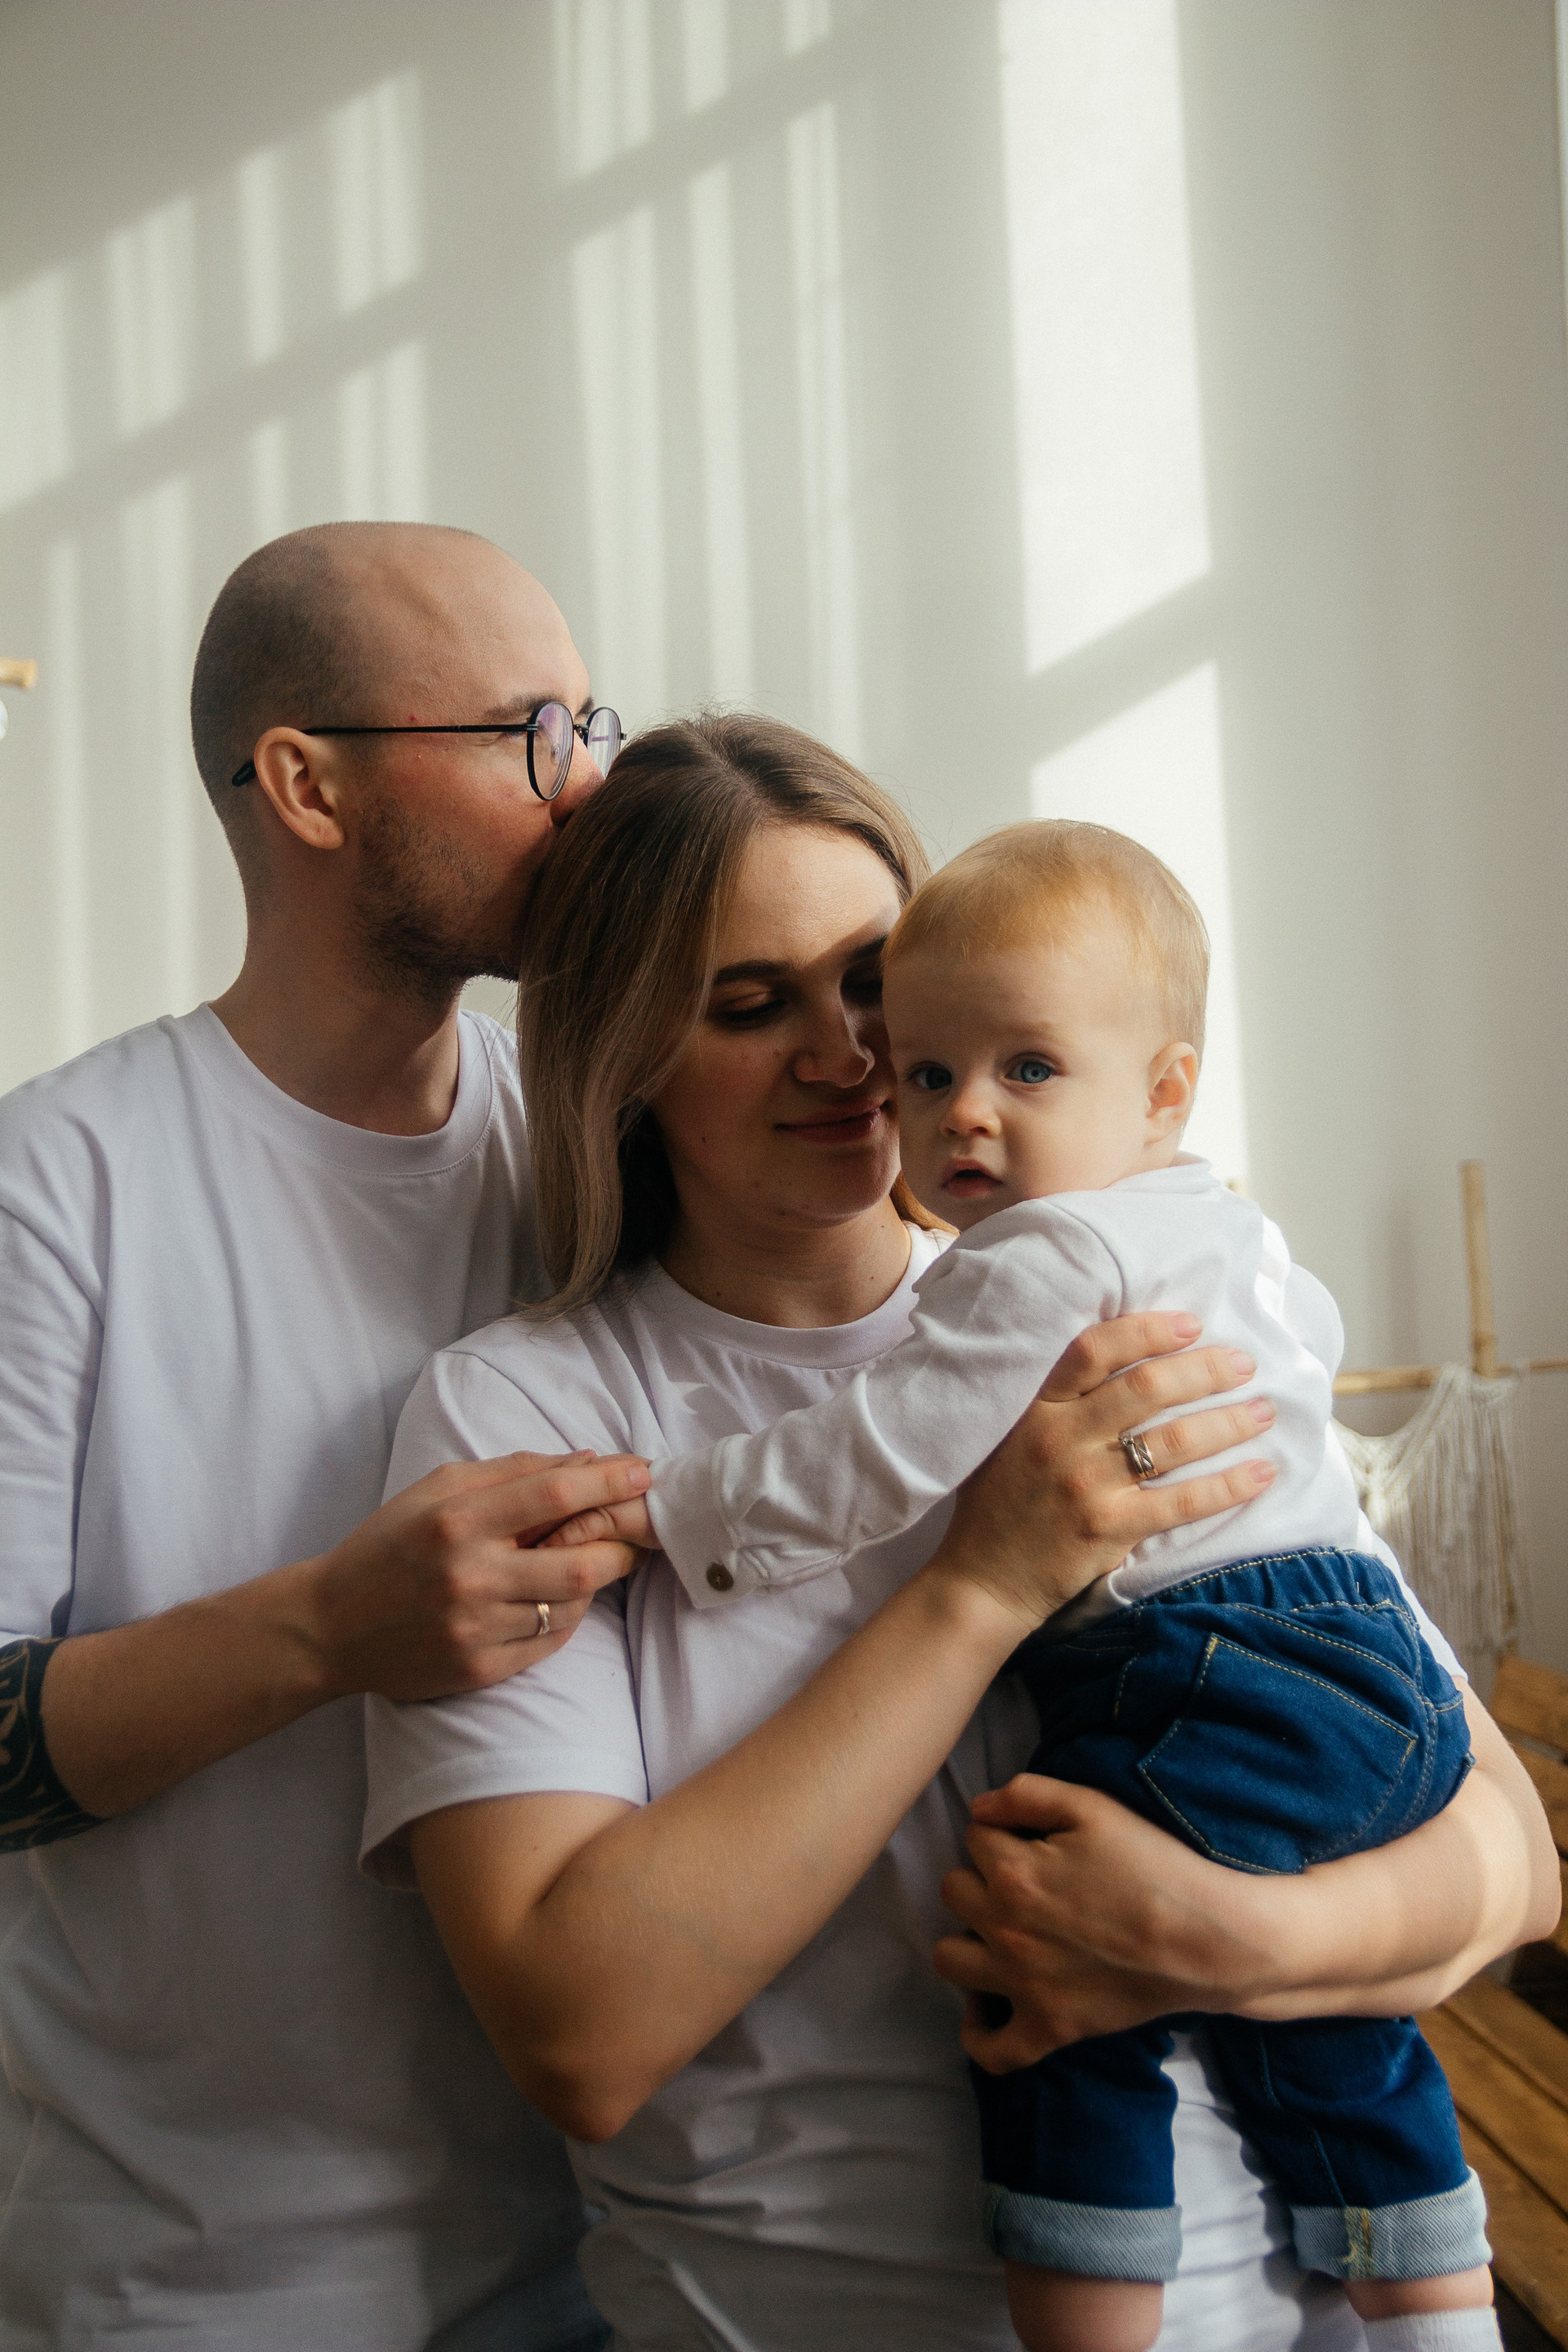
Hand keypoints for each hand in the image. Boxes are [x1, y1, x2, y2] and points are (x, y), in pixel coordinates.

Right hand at [300, 1450, 650, 1701]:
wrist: (331, 1627)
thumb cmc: (389, 1546)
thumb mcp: (437, 1489)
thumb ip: (512, 1471)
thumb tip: (587, 1461)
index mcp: (457, 1520)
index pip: (555, 1494)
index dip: (609, 1483)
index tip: (642, 1474)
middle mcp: (470, 1576)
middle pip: (583, 1562)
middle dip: (622, 1544)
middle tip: (634, 1531)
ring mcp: (476, 1628)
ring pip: (573, 1605)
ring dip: (593, 1581)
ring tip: (585, 1561)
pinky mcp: (480, 1669)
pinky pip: (551, 1642)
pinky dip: (565, 1616)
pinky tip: (552, 1598)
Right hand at [925, 1311, 1275, 1632]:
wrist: (982, 1581)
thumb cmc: (997, 1505)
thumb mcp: (1007, 1437)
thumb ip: (1052, 1402)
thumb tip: (1120, 1362)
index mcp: (1036, 1409)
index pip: (1094, 1350)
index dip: (1147, 1330)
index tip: (1192, 1323)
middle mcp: (1061, 1439)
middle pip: (1147, 1388)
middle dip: (1205, 1369)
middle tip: (1245, 1362)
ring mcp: (1087, 1485)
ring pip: (1174, 1442)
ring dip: (1229, 1422)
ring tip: (1263, 1411)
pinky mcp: (1109, 1529)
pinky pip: (1182, 1502)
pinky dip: (1228, 1486)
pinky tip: (1262, 1474)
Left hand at [933, 1773, 1271, 2069]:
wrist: (1207, 1938)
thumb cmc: (1152, 1865)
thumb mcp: (1092, 1806)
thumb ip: (1025, 1793)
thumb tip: (978, 1808)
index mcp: (1014, 1873)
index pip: (974, 1836)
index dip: (1004, 1832)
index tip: (1037, 1840)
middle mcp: (1006, 1930)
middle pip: (954, 1891)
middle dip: (981, 1877)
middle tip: (1026, 1881)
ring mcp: (1023, 1986)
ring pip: (949, 1959)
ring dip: (969, 1938)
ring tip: (1003, 1930)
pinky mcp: (1049, 2029)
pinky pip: (990, 2049)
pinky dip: (980, 2031)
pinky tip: (989, 2004)